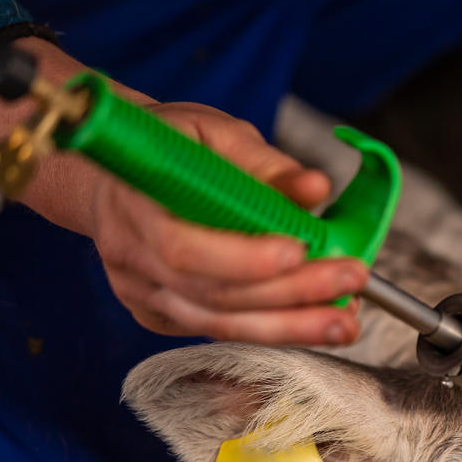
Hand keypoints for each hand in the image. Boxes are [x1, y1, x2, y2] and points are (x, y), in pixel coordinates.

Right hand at [87, 101, 365, 344]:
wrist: (112, 176)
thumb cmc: (165, 146)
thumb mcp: (212, 133)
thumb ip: (265, 162)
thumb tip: (316, 189)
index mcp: (133, 204)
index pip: (183, 248)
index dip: (242, 258)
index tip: (300, 250)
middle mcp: (131, 258)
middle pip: (213, 294)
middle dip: (289, 295)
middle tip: (349, 281)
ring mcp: (142, 293)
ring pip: (220, 324)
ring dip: (290, 327)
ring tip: (344, 322)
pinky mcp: (160, 315)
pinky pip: (220, 329)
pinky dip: (272, 328)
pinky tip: (315, 320)